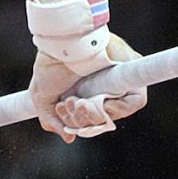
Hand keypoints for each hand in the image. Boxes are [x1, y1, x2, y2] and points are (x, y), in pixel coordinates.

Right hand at [29, 34, 147, 141]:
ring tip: (77, 100)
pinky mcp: (132, 74)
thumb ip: (51, 120)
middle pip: (100, 120)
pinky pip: (136, 101)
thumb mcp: (41, 95)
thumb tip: (69, 137)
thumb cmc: (50, 61)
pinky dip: (119, 108)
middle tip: (69, 103)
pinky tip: (99, 101)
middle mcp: (102, 89)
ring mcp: (117, 82)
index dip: (77, 123)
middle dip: (81, 119)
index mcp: (85, 93)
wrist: (62, 41)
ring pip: (115, 115)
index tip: (62, 109)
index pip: (89, 120)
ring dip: (94, 115)